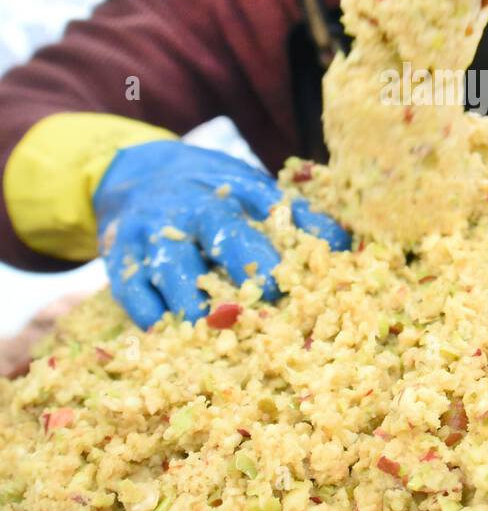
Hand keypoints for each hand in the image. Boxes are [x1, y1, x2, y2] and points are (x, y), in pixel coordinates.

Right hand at [93, 142, 349, 328]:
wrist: (133, 172)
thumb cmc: (209, 190)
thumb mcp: (249, 189)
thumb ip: (294, 215)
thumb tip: (344, 244)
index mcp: (229, 187)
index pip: (265, 209)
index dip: (288, 242)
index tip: (305, 274)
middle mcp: (190, 206)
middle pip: (220, 233)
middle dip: (246, 269)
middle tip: (267, 303)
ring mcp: (151, 233)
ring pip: (173, 269)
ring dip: (197, 304)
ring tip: (217, 331)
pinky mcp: (119, 259)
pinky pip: (133, 293)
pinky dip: (152, 317)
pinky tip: (173, 337)